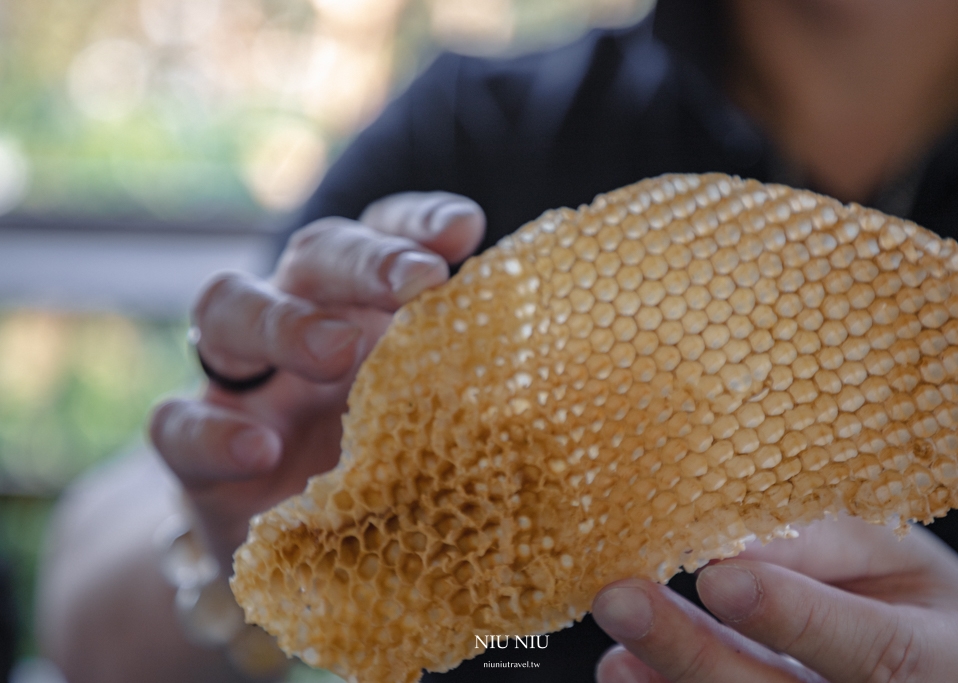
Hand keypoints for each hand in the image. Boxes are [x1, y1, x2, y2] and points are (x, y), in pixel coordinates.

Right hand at [148, 192, 484, 567]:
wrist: (320, 566)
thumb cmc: (397, 481)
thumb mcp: (440, 433)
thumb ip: (472, 396)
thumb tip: (560, 377)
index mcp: (370, 312)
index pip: (385, 238)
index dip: (417, 223)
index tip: (464, 230)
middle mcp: (303, 324)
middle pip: (314, 256)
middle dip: (364, 262)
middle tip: (416, 283)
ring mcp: (242, 381)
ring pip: (227, 306)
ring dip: (284, 320)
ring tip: (336, 352)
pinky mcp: (196, 450)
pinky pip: (178, 422)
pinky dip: (215, 429)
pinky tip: (260, 451)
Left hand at [592, 515, 957, 682]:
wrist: (944, 670)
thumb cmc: (916, 598)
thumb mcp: (897, 552)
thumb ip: (824, 545)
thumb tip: (732, 543)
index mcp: (945, 658)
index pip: (871, 646)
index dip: (792, 615)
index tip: (717, 575)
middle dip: (693, 652)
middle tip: (620, 600)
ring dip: (669, 682)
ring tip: (611, 644)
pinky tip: (625, 670)